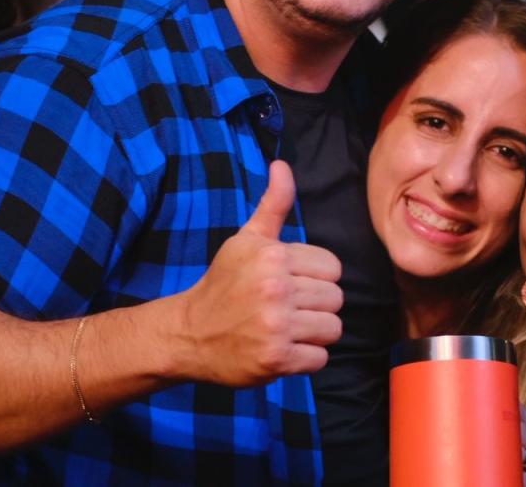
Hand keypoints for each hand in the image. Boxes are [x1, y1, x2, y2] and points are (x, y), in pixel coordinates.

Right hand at [176, 160, 343, 386]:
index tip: (291, 283)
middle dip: (316, 305)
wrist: (189, 333)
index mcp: (273, 257)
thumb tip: (282, 165)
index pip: (332, 268)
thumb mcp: (245, 240)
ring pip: (332, 329)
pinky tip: (282, 348)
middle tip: (287, 308)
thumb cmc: (223, 284)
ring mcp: (277, 327)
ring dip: (314, 332)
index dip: (315, 277)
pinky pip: (320, 359)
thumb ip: (273, 204)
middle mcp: (276, 290)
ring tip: (287, 328)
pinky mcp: (277, 360)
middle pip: (335, 299)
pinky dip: (305, 358)